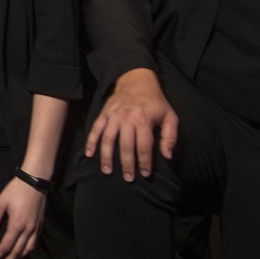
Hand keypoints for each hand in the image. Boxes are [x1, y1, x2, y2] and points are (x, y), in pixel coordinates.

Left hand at [0, 173, 48, 258]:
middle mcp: (28, 229)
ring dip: (20, 258)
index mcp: (16, 224)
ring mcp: (36, 228)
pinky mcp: (40, 225)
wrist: (35, 182)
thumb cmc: (16, 190)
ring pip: (28, 249)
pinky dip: (29, 250)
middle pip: (18, 251)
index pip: (6, 245)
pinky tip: (24, 252)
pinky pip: (35, 242)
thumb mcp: (1, 202)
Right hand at [85, 67, 177, 181]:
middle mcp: (127, 119)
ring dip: (106, 157)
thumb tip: (167, 156)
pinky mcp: (104, 113)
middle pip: (125, 146)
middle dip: (126, 165)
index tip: (145, 174)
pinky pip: (95, 129)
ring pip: (108, 140)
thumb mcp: (170, 116)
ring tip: (107, 171)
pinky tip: (89, 154)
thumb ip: (170, 137)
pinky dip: (91, 142)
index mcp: (143, 120)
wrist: (136, 80)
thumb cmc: (155, 101)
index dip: (145, 163)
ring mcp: (113, 116)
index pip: (144, 147)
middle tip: (128, 178)